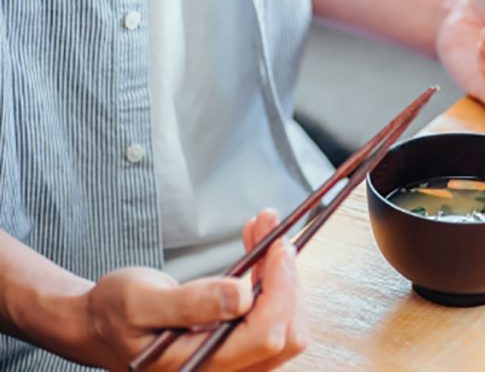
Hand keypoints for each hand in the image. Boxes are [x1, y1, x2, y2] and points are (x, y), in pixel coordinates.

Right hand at [83, 209, 307, 370]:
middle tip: (270, 227)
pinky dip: (271, 278)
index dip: (281, 290)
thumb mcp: (140, 301)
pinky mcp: (237, 345)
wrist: (98, 326)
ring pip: (285, 322)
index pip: (265, 336)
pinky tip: (258, 247)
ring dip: (281, 272)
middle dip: (286, 276)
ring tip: (263, 229)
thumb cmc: (113, 314)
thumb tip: (241, 296)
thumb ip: (190, 303)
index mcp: (199, 368)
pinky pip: (272, 315)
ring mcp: (234, 362)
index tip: (279, 247)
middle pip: (286, 333)